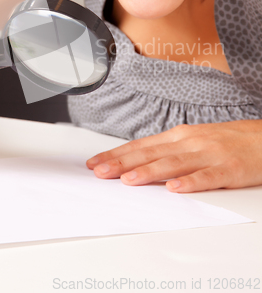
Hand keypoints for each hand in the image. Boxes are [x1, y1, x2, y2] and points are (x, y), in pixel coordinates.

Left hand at [86, 121, 261, 192]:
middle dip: (123, 163)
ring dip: (150, 171)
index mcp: (179, 136)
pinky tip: (175, 188)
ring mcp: (209, 154)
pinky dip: (191, 182)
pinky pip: (208, 177)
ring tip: (129, 180)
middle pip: (151, 153)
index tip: (96, 162)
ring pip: (174, 163)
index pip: (141, 146)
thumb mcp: (192, 141)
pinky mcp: (229, 168)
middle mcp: (190, 142)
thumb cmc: (226, 141)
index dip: (117, 154)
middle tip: (100, 172)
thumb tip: (137, 163)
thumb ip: (167, 152)